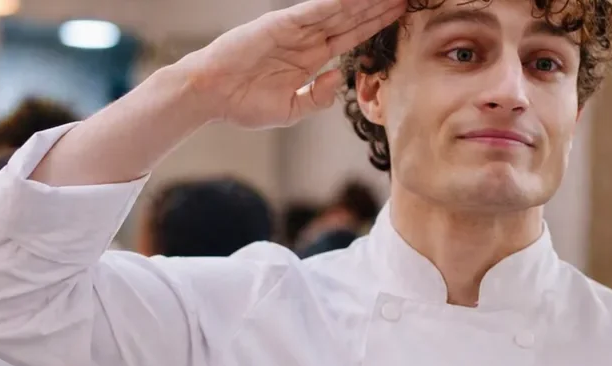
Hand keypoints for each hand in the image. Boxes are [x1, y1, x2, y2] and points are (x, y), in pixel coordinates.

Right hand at [181, 0, 405, 128]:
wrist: (211, 96)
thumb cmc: (243, 103)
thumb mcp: (291, 109)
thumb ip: (317, 97)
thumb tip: (338, 80)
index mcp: (310, 59)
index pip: (351, 37)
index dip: (375, 26)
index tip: (400, 17)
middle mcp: (306, 40)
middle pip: (351, 18)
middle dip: (378, 6)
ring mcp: (294, 30)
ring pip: (338, 10)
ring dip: (364, 1)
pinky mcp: (279, 24)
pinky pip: (313, 10)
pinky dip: (335, 3)